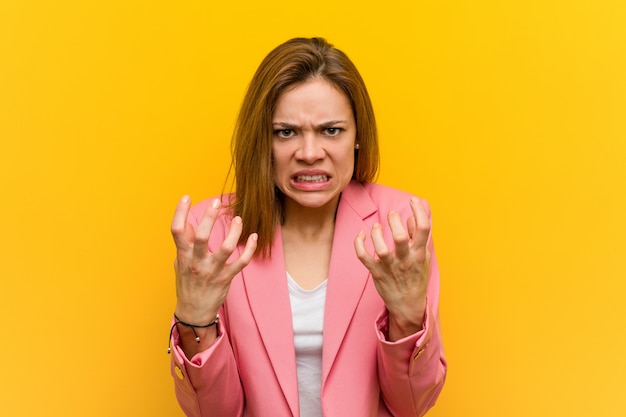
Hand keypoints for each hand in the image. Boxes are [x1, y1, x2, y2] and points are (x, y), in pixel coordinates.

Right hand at [171, 196, 256, 326]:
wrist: (194, 312)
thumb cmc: (188, 283)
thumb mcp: (180, 262)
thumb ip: (184, 243)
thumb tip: (187, 221)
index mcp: (183, 256)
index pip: (177, 231)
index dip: (179, 212)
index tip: (186, 197)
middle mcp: (196, 262)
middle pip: (201, 236)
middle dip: (209, 218)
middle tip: (216, 202)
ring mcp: (212, 270)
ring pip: (225, 248)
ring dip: (234, 232)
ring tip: (238, 219)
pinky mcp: (226, 278)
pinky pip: (241, 262)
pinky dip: (250, 249)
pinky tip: (254, 237)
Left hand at [354, 197, 430, 340]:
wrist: (407, 305)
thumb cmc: (415, 277)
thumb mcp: (423, 257)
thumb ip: (418, 236)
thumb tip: (411, 217)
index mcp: (419, 254)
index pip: (423, 229)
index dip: (419, 211)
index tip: (413, 201)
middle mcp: (405, 260)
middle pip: (399, 237)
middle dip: (394, 221)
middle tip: (391, 214)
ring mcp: (389, 267)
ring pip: (380, 248)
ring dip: (376, 233)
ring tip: (376, 227)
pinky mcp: (376, 272)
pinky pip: (363, 256)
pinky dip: (359, 244)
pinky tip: (361, 235)